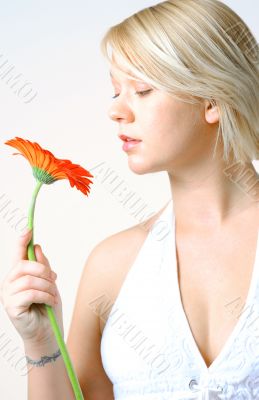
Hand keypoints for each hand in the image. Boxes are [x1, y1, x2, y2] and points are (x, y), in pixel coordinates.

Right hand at [0, 229, 63, 345]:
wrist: (48, 333)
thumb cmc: (47, 308)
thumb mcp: (49, 283)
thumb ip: (43, 266)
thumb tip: (36, 247)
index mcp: (18, 276)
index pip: (17, 254)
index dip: (21, 241)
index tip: (29, 228)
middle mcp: (9, 284)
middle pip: (23, 265)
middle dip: (43, 270)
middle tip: (53, 279)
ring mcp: (8, 296)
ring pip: (29, 280)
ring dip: (47, 286)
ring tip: (53, 295)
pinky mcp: (12, 308)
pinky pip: (30, 293)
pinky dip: (45, 295)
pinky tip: (50, 302)